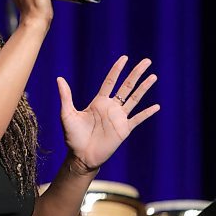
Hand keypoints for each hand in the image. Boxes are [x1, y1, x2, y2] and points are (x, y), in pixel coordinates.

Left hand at [57, 56, 159, 173]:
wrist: (81, 156)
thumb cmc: (73, 136)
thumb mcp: (67, 114)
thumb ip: (66, 96)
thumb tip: (59, 78)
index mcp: (98, 102)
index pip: (110, 81)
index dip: (117, 70)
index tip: (124, 58)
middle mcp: (111, 107)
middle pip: (126, 86)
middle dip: (136, 73)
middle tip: (146, 61)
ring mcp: (118, 118)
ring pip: (134, 99)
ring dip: (144, 88)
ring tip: (153, 76)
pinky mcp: (124, 130)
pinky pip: (138, 119)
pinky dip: (147, 113)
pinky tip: (157, 106)